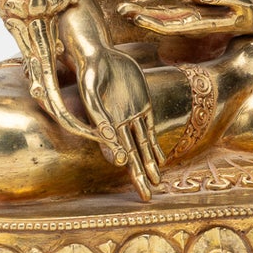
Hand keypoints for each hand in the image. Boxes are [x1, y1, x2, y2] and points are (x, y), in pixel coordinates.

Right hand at [76, 45, 162, 197]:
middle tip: (147, 197)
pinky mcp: (142, 107)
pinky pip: (150, 132)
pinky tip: (161, 162)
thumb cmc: (91, 71)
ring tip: (157, 184)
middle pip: (131, 155)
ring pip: (143, 147)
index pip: (116, 148)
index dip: (121, 158)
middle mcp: (118, 125)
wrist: (100, 55)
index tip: (126, 167)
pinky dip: (155, 147)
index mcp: (105, 124)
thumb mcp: (91, 88)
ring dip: (150, 166)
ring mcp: (131, 117)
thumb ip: (97, 111)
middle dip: (139, 176)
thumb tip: (106, 133)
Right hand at [118, 0, 252, 40]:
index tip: (123, 10)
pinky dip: (219, 0)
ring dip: (178, 19)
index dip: (146, 16)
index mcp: (202, 20)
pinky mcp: (249, 13)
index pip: (169, 21)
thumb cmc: (243, 7)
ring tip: (156, 15)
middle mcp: (212, 24)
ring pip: (201, 21)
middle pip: (177, 25)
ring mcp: (229, 20)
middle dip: (152, 21)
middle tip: (129, 15)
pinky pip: (233, 3)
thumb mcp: (219, 2)